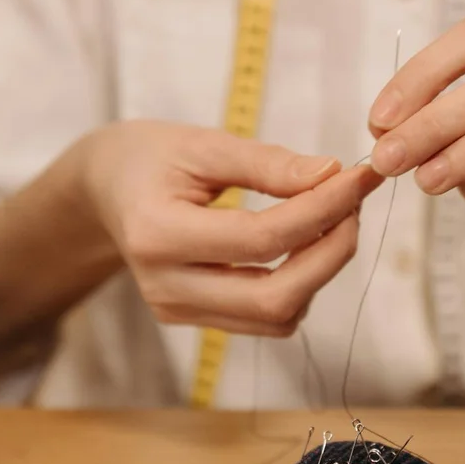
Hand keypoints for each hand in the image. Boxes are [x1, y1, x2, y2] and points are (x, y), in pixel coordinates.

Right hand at [79, 120, 384, 334]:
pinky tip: (304, 243)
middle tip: (353, 204)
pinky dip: (300, 285)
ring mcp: (178, 311)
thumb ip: (268, 163)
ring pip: (277, 317)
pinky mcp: (194, 319)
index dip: (322, 210)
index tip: (360, 177)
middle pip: (274, 298)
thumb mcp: (203, 144)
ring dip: (320, 271)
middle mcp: (165, 287)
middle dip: (331, 254)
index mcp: (157, 235)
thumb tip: (333, 176)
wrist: (104, 190)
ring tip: (332, 217)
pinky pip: (266, 319)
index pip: (261, 238)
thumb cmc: (151, 157)